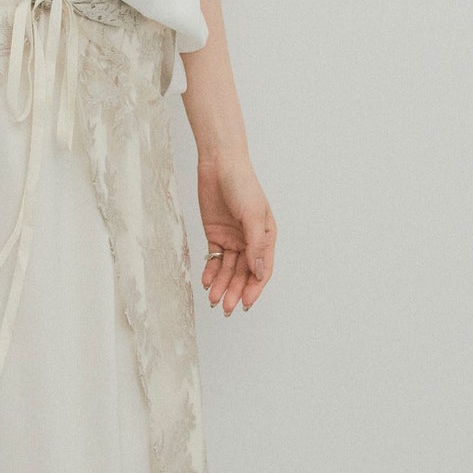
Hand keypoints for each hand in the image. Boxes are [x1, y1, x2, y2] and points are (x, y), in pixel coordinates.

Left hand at [196, 152, 275, 315]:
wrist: (219, 164)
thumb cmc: (242, 185)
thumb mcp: (252, 215)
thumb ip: (255, 245)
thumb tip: (259, 272)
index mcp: (266, 237)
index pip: (262, 270)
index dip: (254, 288)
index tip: (245, 303)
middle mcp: (250, 241)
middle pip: (244, 273)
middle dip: (235, 291)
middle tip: (225, 308)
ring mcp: (233, 238)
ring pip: (228, 269)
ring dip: (221, 285)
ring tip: (213, 299)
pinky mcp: (216, 234)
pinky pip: (215, 258)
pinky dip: (211, 271)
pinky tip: (206, 282)